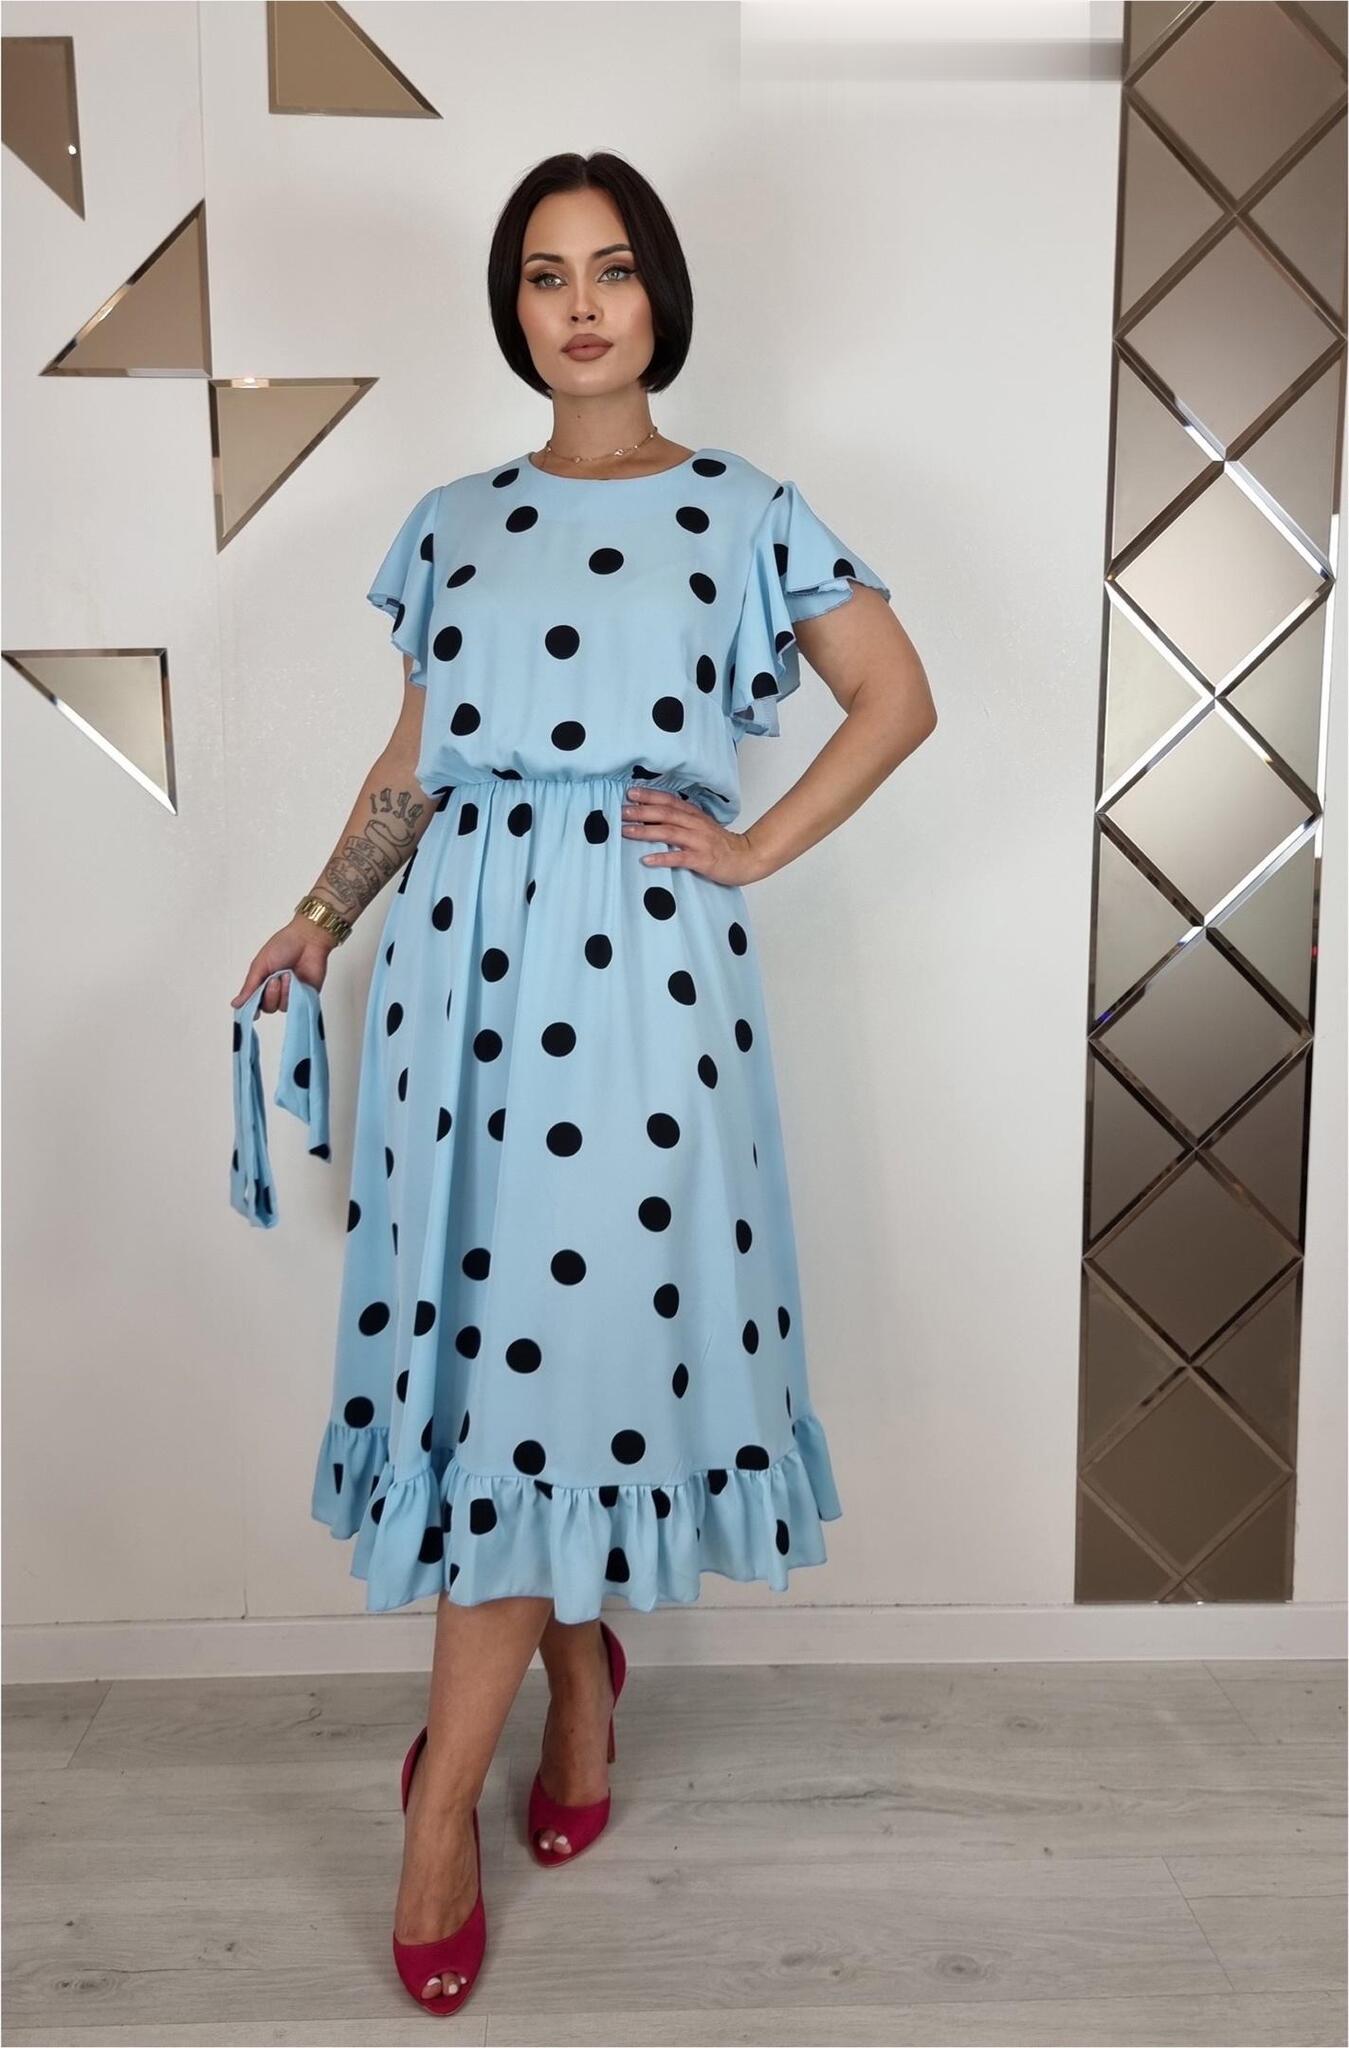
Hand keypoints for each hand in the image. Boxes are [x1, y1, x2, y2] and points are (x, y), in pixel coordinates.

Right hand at [230, 916, 341, 1011]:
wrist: (308, 939)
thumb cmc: (285, 945)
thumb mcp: (260, 964)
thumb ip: (249, 986)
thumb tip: (236, 1004)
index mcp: (262, 982)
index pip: (254, 1003)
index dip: (252, 1005)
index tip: (252, 1003)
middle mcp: (276, 991)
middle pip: (267, 1008)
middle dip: (269, 995)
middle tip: (274, 980)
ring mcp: (291, 993)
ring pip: (281, 1007)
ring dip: (282, 992)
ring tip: (287, 975)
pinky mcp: (305, 995)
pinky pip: (296, 1005)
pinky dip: (293, 993)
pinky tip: (295, 981)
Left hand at [621, 787, 766, 884]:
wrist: (747, 858)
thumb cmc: (721, 844)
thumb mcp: (701, 826)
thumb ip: (681, 819)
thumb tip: (654, 816)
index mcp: (694, 815)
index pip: (669, 801)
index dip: (650, 796)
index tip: (630, 793)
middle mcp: (695, 825)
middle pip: (665, 814)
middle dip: (642, 811)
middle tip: (622, 811)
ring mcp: (699, 842)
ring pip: (669, 832)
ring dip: (646, 831)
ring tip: (626, 831)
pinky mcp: (703, 860)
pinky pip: (680, 858)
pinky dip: (662, 858)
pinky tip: (647, 859)